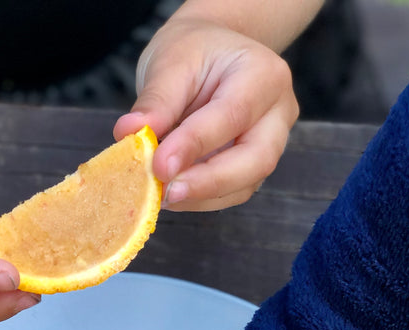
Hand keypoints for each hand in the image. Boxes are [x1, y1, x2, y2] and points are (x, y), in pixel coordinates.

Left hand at [113, 16, 298, 210]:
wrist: (212, 55)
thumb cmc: (194, 51)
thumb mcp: (171, 62)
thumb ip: (156, 101)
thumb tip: (129, 134)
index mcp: (265, 74)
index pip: (233, 115)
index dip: (194, 145)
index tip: (158, 166)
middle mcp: (278, 112)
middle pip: (256, 160)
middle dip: (208, 183)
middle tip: (166, 193)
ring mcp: (271, 144)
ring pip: (245, 185)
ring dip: (201, 197)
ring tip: (161, 195)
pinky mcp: (254, 167)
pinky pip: (232, 193)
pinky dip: (200, 199)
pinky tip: (171, 193)